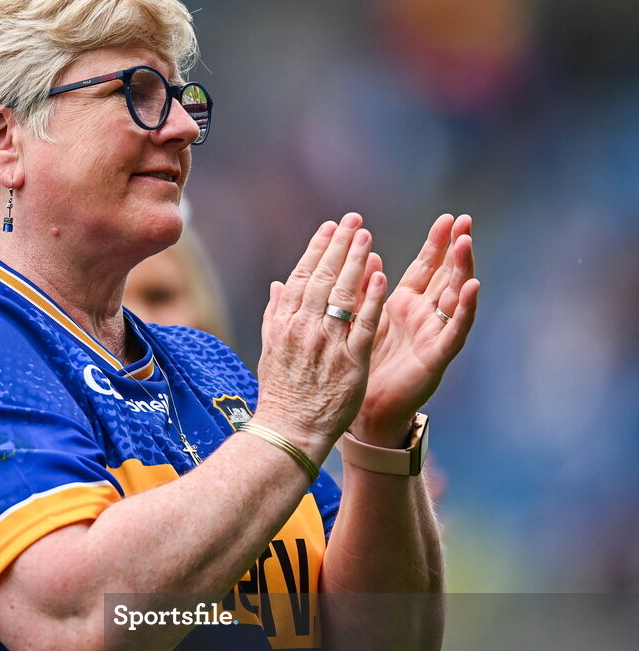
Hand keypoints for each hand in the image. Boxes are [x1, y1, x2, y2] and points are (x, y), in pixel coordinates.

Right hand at [255, 213, 386, 458]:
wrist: (289, 430)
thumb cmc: (280, 393)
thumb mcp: (270, 349)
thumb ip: (275, 315)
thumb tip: (278, 285)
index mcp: (284, 324)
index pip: (301, 277)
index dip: (317, 249)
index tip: (330, 228)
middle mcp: (304, 328)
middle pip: (323, 277)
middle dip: (339, 245)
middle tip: (354, 220)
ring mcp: (328, 343)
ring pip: (343, 294)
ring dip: (356, 261)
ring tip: (367, 237)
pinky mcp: (351, 361)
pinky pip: (364, 323)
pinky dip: (371, 298)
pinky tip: (380, 276)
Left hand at [351, 214, 479, 446]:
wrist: (366, 409)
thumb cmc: (364, 365)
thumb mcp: (363, 319)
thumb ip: (366, 290)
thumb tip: (368, 255)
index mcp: (405, 305)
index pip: (426, 267)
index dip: (437, 244)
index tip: (448, 218)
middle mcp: (424, 316)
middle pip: (445, 275)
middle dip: (455, 248)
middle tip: (464, 220)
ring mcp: (434, 334)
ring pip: (453, 296)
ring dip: (462, 269)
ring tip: (467, 243)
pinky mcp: (437, 356)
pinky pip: (455, 329)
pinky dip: (464, 308)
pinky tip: (472, 287)